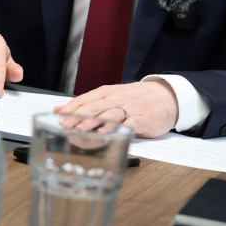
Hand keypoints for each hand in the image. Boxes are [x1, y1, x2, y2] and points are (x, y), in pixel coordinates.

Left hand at [53, 80, 178, 137]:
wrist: (166, 97)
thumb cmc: (135, 100)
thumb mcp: (110, 97)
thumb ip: (86, 104)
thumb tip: (59, 109)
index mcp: (107, 93)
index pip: (85, 99)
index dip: (72, 109)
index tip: (59, 117)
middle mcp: (117, 98)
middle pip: (95, 106)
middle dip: (80, 115)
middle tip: (67, 124)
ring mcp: (131, 108)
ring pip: (110, 113)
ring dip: (96, 121)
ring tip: (83, 128)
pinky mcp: (143, 118)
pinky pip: (129, 123)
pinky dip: (118, 127)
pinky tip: (109, 132)